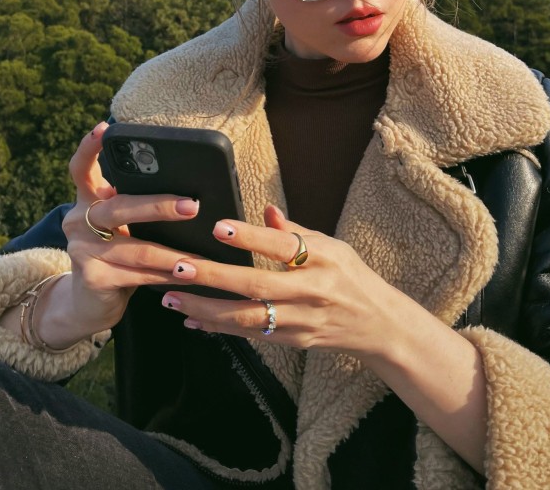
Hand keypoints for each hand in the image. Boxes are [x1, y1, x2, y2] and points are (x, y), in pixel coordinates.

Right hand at [34, 123, 201, 345]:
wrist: (88, 304)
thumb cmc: (118, 255)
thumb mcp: (124, 226)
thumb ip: (139, 207)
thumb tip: (190, 196)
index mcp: (88, 200)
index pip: (81, 168)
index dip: (90, 147)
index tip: (104, 128)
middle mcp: (78, 221)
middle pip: (119, 207)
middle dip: (159, 207)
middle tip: (191, 206)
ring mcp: (81, 250)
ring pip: (136, 248)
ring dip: (174, 253)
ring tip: (202, 255)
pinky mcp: (92, 278)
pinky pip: (138, 275)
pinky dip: (167, 276)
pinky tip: (189, 276)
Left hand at [161, 204, 396, 357]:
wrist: (377, 324)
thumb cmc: (350, 276)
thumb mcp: (331, 245)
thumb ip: (294, 231)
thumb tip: (265, 209)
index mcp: (322, 259)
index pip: (281, 246)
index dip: (250, 237)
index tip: (218, 226)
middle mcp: (310, 291)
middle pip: (256, 285)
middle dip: (213, 277)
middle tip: (178, 267)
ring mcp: (299, 321)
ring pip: (246, 317)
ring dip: (205, 308)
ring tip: (172, 296)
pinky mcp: (290, 341)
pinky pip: (249, 334)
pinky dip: (218, 326)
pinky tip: (192, 318)